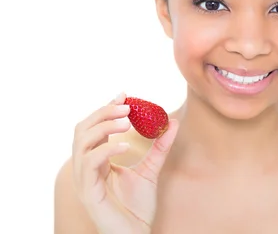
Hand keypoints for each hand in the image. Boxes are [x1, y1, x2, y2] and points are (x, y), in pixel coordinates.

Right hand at [72, 92, 178, 233]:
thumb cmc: (137, 207)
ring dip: (103, 127)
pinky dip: (106, 150)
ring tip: (126, 121)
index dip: (105, 109)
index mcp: (96, 161)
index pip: (92, 128)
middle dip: (102, 113)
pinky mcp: (89, 193)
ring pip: (81, 143)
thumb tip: (173, 122)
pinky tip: (124, 145)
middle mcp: (85, 169)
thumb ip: (160, 147)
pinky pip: (91, 164)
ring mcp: (84, 180)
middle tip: (125, 105)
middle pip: (81, 130)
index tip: (124, 94)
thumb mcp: (151, 170)